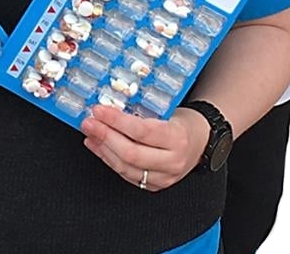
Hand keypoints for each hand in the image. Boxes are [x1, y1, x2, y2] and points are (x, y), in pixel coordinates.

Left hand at [80, 104, 208, 191]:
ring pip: (126, 168)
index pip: (141, 131)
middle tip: (89, 122)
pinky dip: (109, 160)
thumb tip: (109, 103)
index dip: (116, 121)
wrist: (201, 142)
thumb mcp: (168, 110)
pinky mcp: (156, 186)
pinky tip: (98, 147)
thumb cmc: (181, 122)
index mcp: (177, 138)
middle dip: (105, 136)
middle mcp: (172, 161)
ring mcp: (164, 178)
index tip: (99, 110)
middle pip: (131, 153)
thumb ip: (141, 109)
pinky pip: (127, 175)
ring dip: (103, 149)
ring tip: (90, 133)